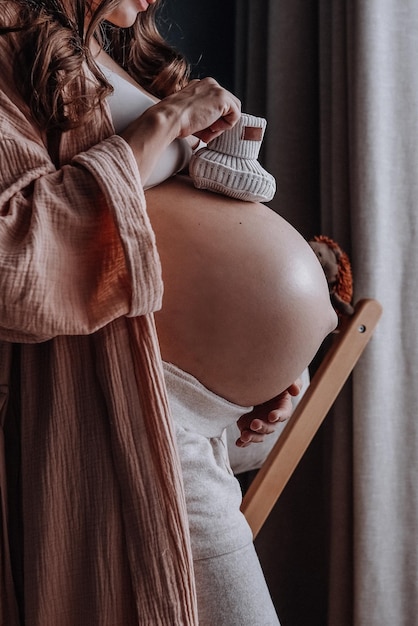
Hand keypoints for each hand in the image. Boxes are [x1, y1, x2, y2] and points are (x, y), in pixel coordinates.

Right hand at [120, 77, 240, 181]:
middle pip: (227, 106)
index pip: (217, 103)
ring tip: (208, 132)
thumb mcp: (191, 116)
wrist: (168, 119)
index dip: (213, 120)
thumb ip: (203, 117)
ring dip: (222, 125)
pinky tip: (211, 128)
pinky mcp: (222, 98)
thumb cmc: (174, 122)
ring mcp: (216, 89)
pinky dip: (226, 126)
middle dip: (219, 123)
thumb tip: (213, 128)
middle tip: (206, 134)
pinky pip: (235, 115)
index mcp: (200, 86)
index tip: (202, 131)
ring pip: (233, 110)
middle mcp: (209, 84)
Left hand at [235, 380, 301, 447]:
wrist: (253, 382)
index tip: (272, 416)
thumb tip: (296, 392)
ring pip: (259, 434)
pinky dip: (244, 441)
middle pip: (270, 427)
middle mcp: (271, 417)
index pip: (284, 413)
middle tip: (254, 424)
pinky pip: (247, 435)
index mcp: (282, 406)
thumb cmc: (271, 379)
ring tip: (244, 436)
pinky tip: (239, 443)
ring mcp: (260, 422)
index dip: (279, 415)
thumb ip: (291, 382)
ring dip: (253, 436)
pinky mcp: (248, 425)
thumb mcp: (282, 378)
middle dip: (263, 427)